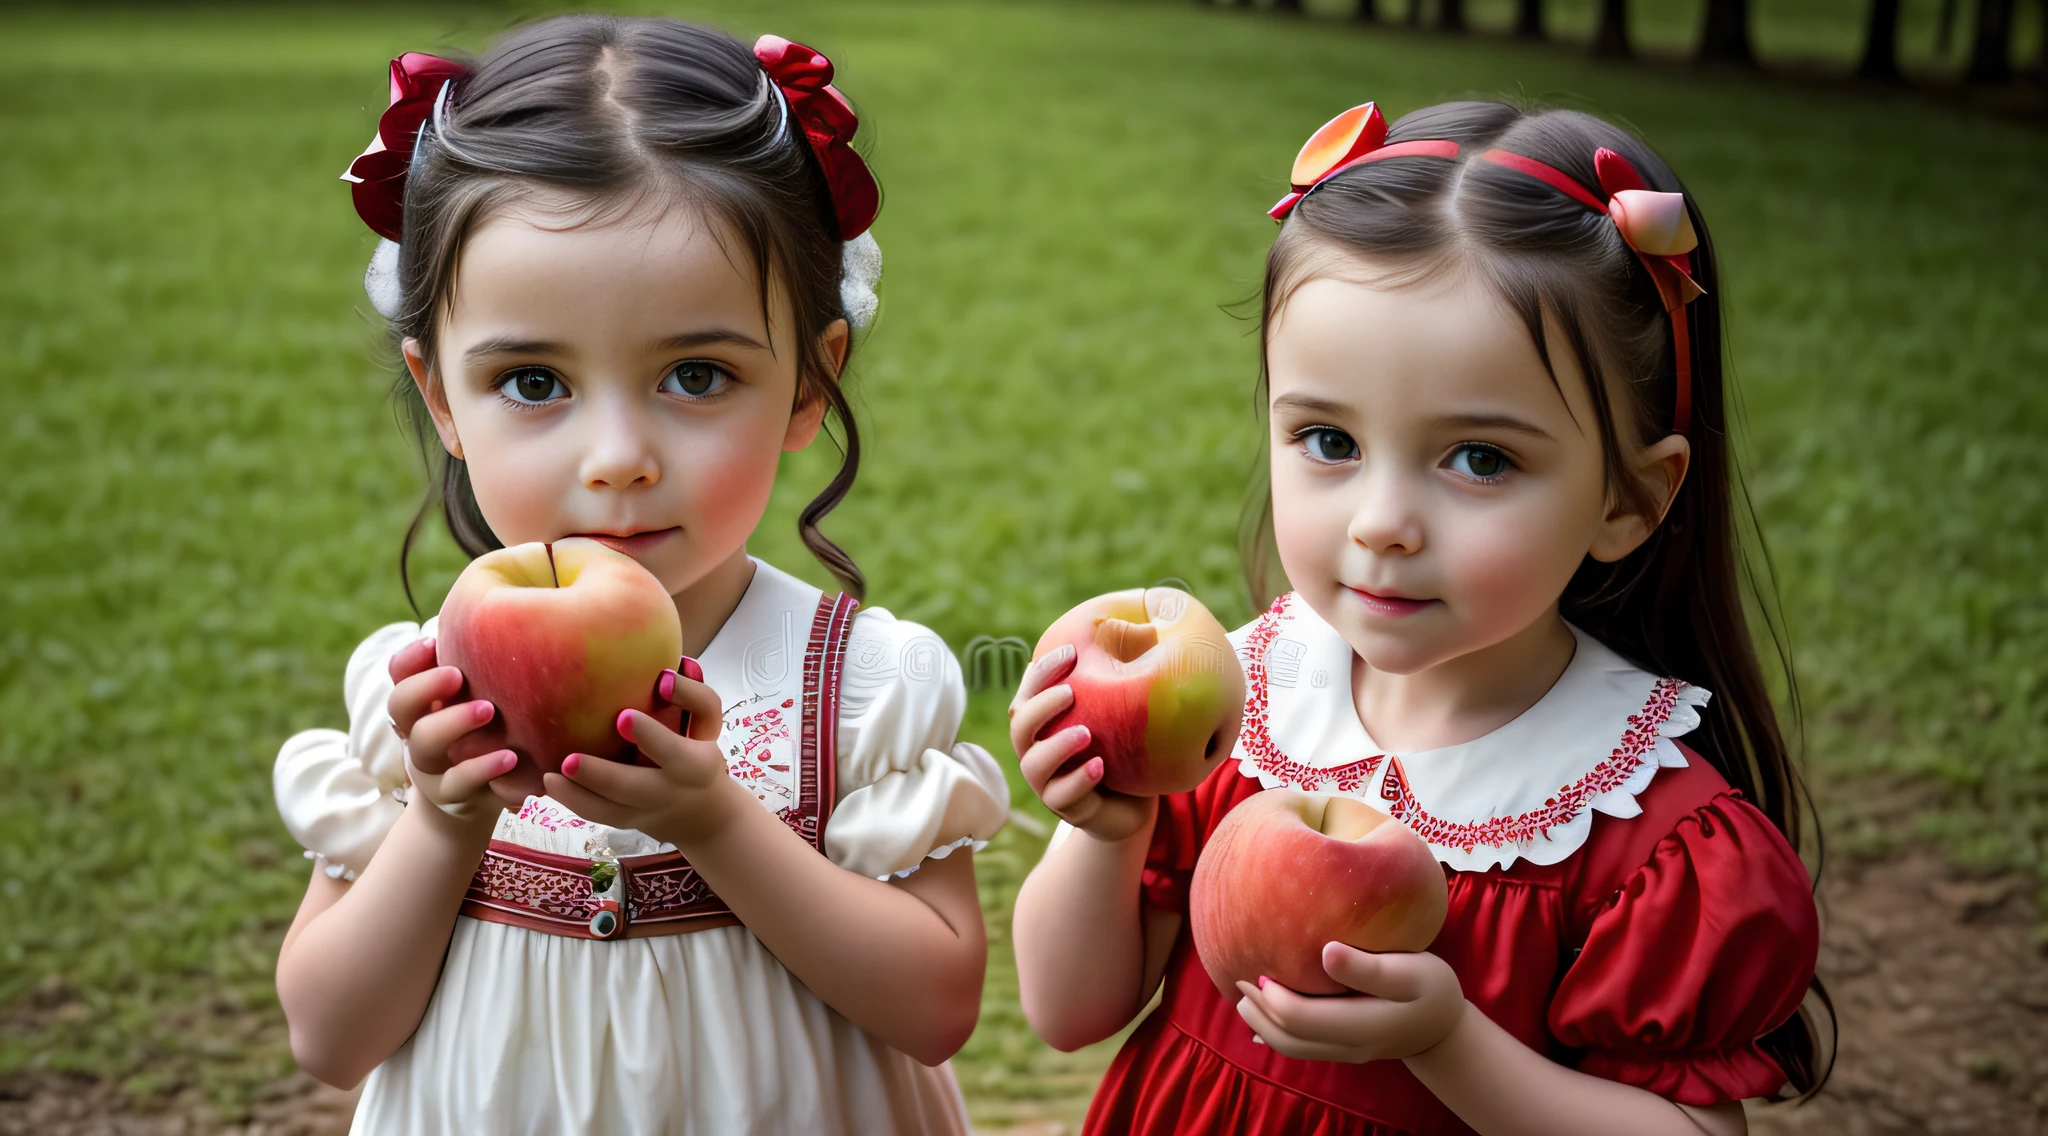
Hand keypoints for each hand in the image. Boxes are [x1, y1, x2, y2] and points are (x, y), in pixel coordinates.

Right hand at [386, 636, 520, 824]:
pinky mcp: (450, 794)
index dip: (409, 659)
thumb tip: (517, 613)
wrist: (476, 799)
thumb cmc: (484, 733)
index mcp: (421, 703)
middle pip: (400, 705)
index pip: (399, 674)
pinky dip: (483, 768)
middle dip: (426, 686)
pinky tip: (510, 757)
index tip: (432, 642)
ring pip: (424, 743)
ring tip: (489, 710)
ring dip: (453, 722)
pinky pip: (459, 781)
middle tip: (458, 675)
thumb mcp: (477, 700)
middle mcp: (415, 730)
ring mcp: (429, 765)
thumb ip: (483, 669)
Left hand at [540, 661, 740, 847]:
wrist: (701, 810)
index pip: (674, 751)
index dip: (650, 735)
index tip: (623, 716)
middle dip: (602, 775)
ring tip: (550, 776)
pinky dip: (573, 801)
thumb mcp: (709, 723)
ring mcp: (645, 811)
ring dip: (578, 794)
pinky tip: (550, 783)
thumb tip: (667, 671)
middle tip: (570, 760)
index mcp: (694, 765)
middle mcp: (669, 792)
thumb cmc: (699, 748)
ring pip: (609, 809)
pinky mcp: (626, 820)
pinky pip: (597, 815)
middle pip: (634, 788)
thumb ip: (694, 696)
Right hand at [1009, 644, 1154, 842]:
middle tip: (1071, 692)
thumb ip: (1118, 685)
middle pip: (1019, 726)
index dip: (1041, 673)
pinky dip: (1078, 780)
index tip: (1071, 652)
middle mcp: (1037, 752)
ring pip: (1034, 764)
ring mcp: (1048, 784)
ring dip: (1057, 746)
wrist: (1132, 807)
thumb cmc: (1123, 752)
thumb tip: (1145, 630)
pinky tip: (1099, 766)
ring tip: (1086, 733)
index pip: (1027, 693)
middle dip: (1041, 706)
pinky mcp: (1069, 810)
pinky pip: (1063, 797)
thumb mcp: (1119, 717)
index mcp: (1044, 726)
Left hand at [1232, 942, 1466, 1063]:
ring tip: (1243, 996)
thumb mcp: (1412, 972)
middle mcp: (1348, 1045)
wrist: (1445, 1027)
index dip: (1273, 998)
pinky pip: (1302, 1046)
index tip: (1260, 970)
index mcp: (1362, 1025)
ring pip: (1292, 1047)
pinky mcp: (1343, 1048)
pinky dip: (1277, 1032)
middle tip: (1237, 979)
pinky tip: (1263, 1017)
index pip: (1301, 1020)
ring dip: (1263, 1023)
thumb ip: (1369, 967)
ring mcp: (1345, 1051)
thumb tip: (1326, 951)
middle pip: (1289, 1038)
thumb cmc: (1432, 988)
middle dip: (1259, 1012)